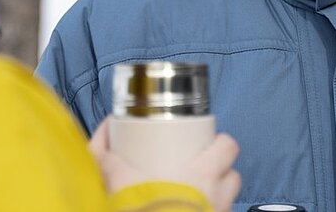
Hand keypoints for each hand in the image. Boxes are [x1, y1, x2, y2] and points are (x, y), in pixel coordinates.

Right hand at [88, 118, 240, 211]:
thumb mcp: (120, 183)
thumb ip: (110, 159)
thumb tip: (103, 136)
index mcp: (204, 176)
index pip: (228, 147)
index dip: (220, 143)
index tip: (209, 143)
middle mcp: (218, 198)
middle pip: (232, 176)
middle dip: (221, 171)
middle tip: (202, 169)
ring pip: (228, 200)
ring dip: (217, 195)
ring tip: (197, 194)